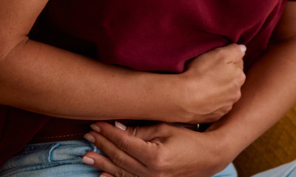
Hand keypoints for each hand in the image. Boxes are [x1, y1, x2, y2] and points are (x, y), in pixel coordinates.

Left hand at [83, 121, 230, 176]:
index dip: (109, 133)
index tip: (96, 124)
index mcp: (155, 156)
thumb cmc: (189, 139)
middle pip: (120, 157)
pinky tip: (102, 173)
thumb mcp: (167, 128)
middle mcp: (152, 172)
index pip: (125, 143)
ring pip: (121, 171)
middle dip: (102, 145)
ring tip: (86, 155)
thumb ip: (141, 130)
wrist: (208, 157)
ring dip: (102, 162)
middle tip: (88, 135)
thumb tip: (117, 127)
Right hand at [173, 43, 246, 122]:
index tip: (214, 62)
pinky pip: (215, 107)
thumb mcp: (219, 54)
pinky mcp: (214, 117)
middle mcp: (236, 93)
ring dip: (217, 91)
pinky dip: (210, 103)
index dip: (225, 61)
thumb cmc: (200, 73)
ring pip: (224, 95)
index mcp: (240, 77)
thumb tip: (243, 49)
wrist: (182, 99)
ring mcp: (225, 107)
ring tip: (202, 87)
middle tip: (207, 73)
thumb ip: (235, 50)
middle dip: (223, 77)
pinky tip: (200, 98)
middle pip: (231, 81)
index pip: (237, 64)